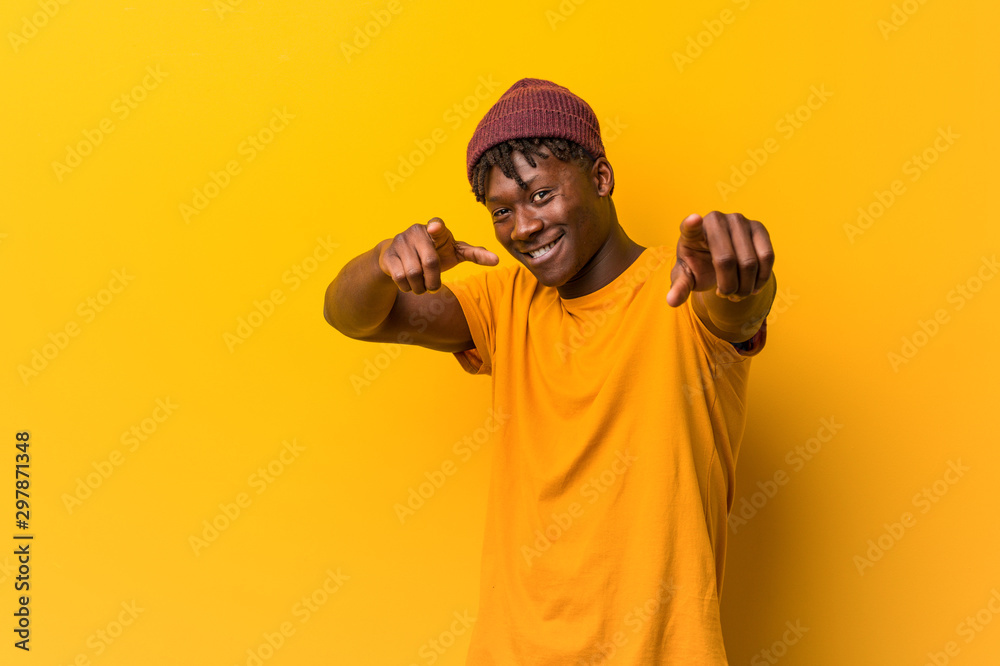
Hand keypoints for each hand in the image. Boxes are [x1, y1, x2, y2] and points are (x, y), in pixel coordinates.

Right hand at [378, 217, 498, 294]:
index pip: (437, 226)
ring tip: (421, 286)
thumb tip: (497, 260)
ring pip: (414, 274)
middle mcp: (416, 231)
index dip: (437, 229)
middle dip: (433, 282)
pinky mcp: (388, 255)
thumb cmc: (433, 253)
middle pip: (430, 263)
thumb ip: (474, 254)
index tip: (435, 229)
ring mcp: (400, 241)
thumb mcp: (454, 252)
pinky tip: (408, 284)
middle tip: (433, 286)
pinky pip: (400, 278)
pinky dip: (406, 287)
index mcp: (436, 229)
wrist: (398, 257)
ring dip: (420, 287)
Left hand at [666, 212, 773, 306]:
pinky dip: (762, 278)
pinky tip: (753, 287)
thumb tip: (671, 302)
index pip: (690, 228)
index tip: (693, 220)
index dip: (691, 224)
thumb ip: (679, 288)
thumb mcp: (686, 278)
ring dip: (746, 286)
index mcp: (691, 233)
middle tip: (726, 296)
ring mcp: (738, 220)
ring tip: (738, 293)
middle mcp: (715, 220)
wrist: (718, 260)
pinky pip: (767, 256)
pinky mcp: (758, 227)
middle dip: (729, 287)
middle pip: (727, 261)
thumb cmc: (698, 267)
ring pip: (750, 262)